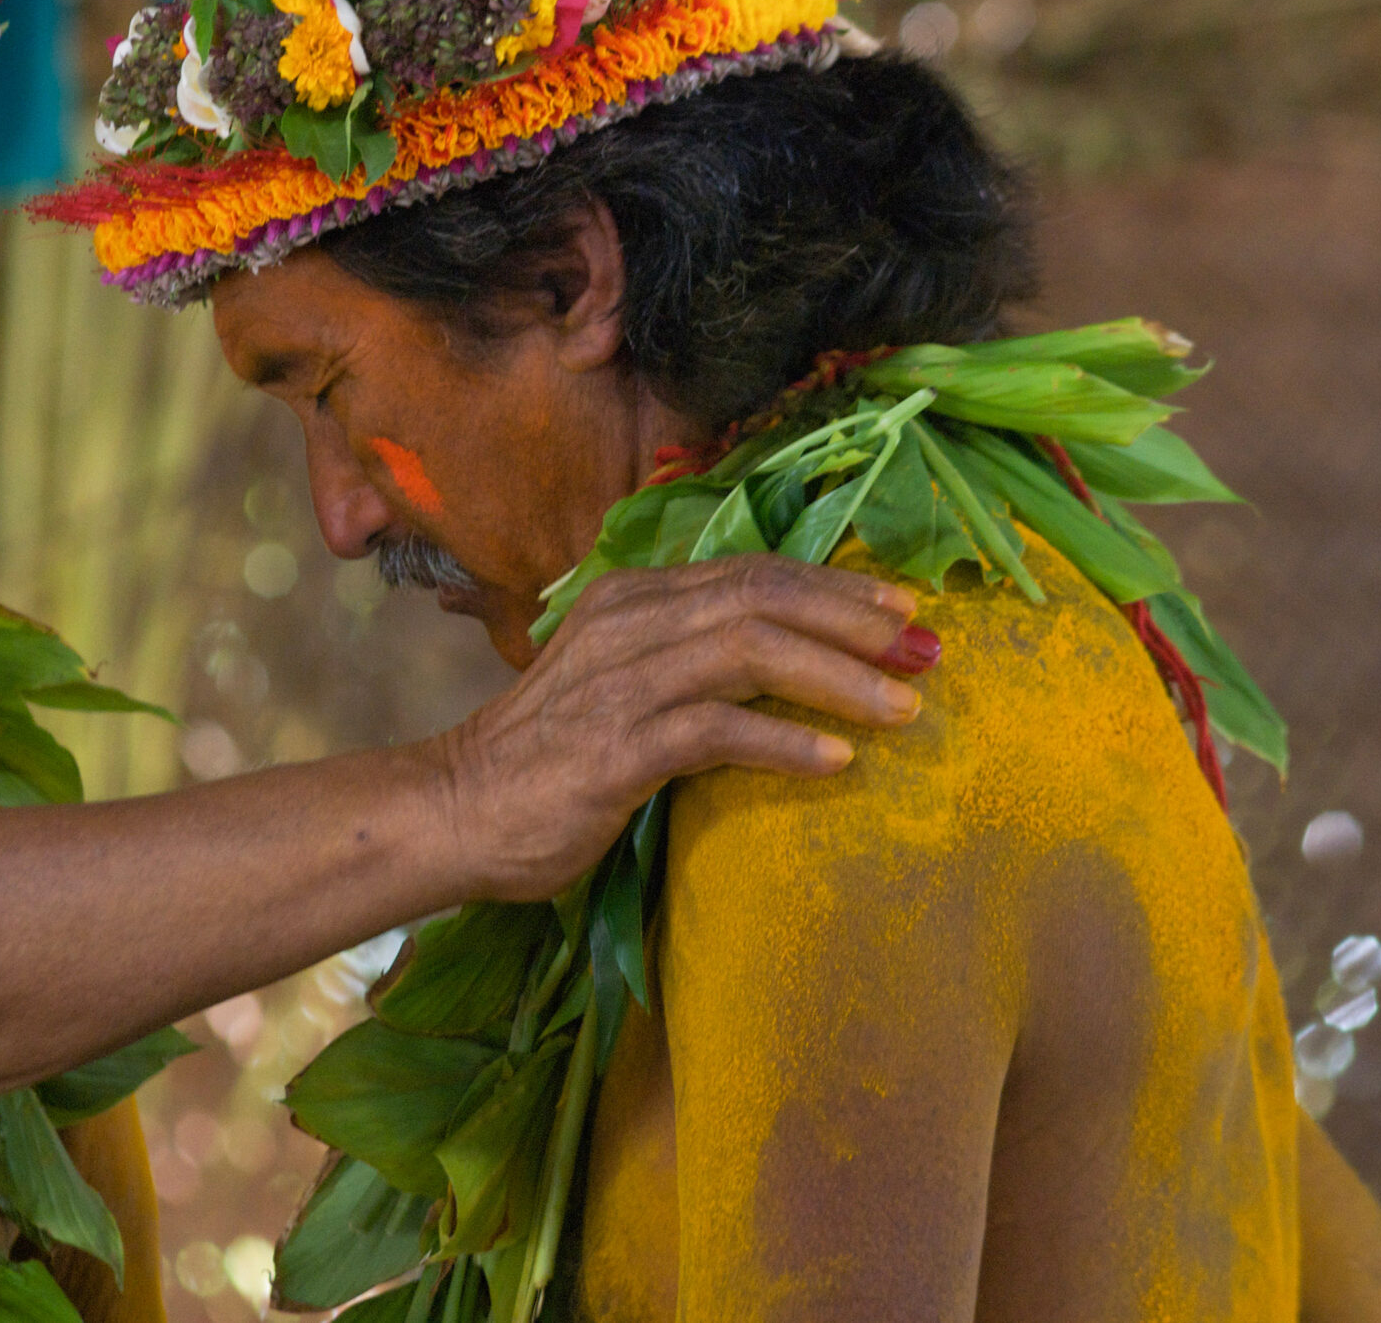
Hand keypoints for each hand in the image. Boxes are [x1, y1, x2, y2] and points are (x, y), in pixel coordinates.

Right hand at [433, 554, 928, 902]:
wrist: (455, 810)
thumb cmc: (548, 757)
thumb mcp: (623, 684)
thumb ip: (690, 660)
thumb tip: (789, 663)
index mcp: (633, 597)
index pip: (752, 570)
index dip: (835, 585)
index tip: (902, 609)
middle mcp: (629, 622)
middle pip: (764, 595)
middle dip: (855, 619)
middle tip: (925, 648)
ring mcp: (621, 682)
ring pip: (751, 650)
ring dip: (838, 676)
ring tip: (901, 705)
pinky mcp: (616, 748)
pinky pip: (718, 731)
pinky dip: (785, 743)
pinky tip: (836, 762)